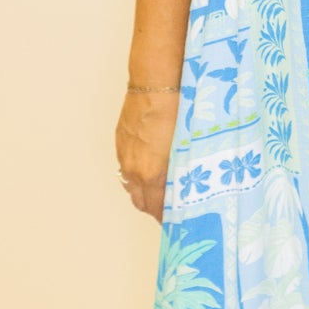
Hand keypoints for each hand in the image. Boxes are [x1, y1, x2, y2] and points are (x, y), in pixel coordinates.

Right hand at [115, 87, 180, 221]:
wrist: (154, 85)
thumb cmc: (177, 112)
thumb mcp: (186, 148)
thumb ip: (182, 173)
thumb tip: (186, 189)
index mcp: (151, 173)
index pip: (156, 209)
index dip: (166, 219)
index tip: (177, 223)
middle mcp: (134, 168)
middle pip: (141, 202)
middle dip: (155, 210)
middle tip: (171, 210)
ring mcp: (125, 155)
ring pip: (131, 185)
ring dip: (144, 193)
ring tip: (160, 192)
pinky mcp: (121, 142)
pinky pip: (126, 168)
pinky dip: (137, 175)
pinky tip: (148, 169)